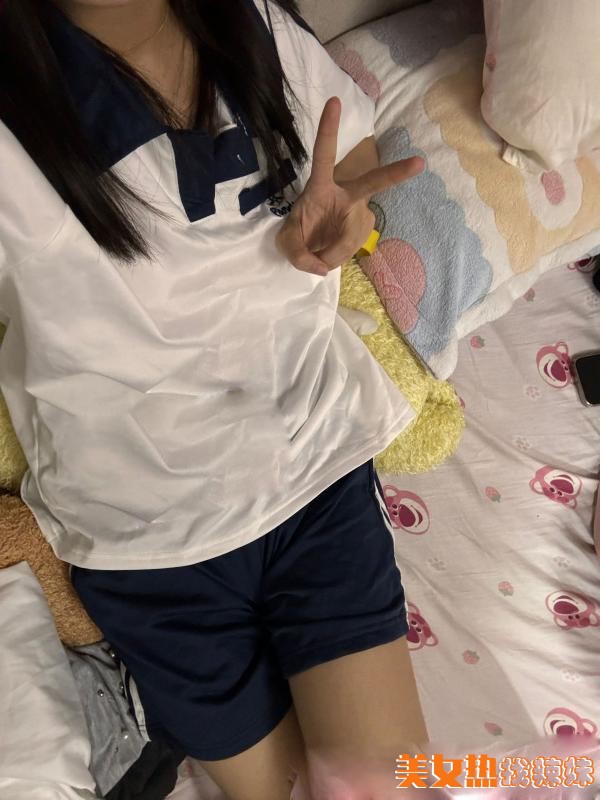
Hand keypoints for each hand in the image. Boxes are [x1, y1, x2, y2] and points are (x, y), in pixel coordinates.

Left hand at [276, 96, 423, 276]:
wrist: (310, 248)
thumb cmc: (298, 233)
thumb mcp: (285, 242)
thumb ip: (297, 254)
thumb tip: (322, 266)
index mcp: (320, 186)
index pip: (324, 154)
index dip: (328, 129)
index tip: (334, 101)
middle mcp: (345, 195)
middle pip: (372, 183)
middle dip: (396, 174)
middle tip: (419, 162)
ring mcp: (359, 213)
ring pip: (350, 238)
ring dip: (331, 254)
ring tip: (318, 254)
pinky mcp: (366, 229)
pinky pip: (351, 249)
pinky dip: (337, 258)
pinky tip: (332, 253)